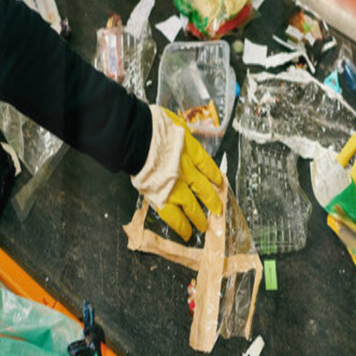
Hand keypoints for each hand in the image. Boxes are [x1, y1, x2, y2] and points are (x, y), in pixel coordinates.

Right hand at [131, 106, 222, 241]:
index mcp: (191, 151)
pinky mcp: (160, 197)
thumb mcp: (175, 123)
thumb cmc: (151, 125)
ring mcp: (175, 185)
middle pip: (204, 189)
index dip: (215, 176)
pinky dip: (181, 226)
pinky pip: (173, 216)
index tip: (220, 183)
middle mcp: (187, 171)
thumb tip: (182, 130)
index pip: (208, 167)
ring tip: (204, 226)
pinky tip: (186, 233)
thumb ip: (182, 132)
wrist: (135, 136)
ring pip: (192, 205)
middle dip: (212, 201)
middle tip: (218, 210)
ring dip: (199, 217)